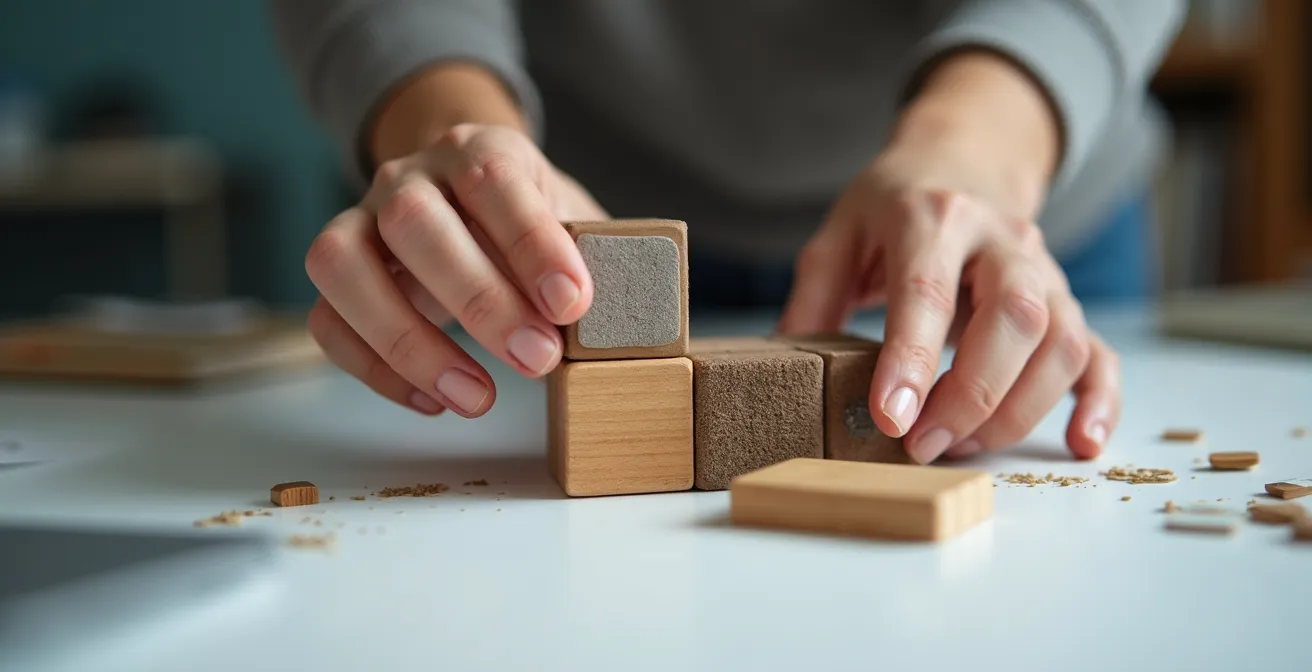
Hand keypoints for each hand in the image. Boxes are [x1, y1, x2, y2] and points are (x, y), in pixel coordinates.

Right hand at [304, 123, 606, 417]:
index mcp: (479, 152)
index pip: (494, 183)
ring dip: (409, 341)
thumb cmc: (530, 222)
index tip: (573, 304)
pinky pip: (327, 318)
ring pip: (344, 264)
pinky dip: (374, 368)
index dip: (532, 245)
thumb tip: (630, 325)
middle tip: (539, 360)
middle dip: (479, 300)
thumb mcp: (572, 224)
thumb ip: (596, 261)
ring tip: (478, 398)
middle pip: (415, 222)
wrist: (471, 192)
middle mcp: (409, 178)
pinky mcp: (338, 273)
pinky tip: (435, 401)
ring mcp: (361, 220)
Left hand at [777, 52, 1119, 462]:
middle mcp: (1001, 240)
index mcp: (932, 216)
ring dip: (1019, 409)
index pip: (927, 291)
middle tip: (923, 445)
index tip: (891, 419)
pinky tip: (1081, 443)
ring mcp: (1043, 270)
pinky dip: (1100, 402)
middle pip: (1014, 318)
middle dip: (972, 394)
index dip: (911, 359)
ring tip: (962, 448)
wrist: (962, 159)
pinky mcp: (1066, 301)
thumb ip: (814, 296)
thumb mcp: (840, 233)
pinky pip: (1099, 352)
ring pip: (1062, 341)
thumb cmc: (893, 206)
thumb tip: (786, 366)